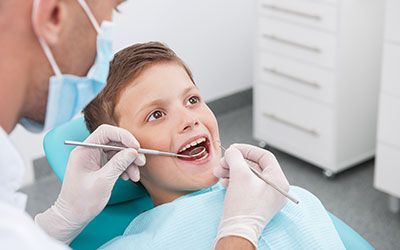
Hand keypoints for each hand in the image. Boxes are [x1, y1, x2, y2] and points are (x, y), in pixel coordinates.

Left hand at [35, 125, 144, 243]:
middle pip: (114, 141)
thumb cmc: (81, 202)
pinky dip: (125, 167)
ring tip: (135, 175)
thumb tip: (132, 151)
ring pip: (117, 152)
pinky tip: (128, 177)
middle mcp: (89, 151)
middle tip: (141, 162)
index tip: (136, 147)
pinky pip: (116, 161)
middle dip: (129, 151)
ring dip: (129, 162)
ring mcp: (94, 158)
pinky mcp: (99, 166)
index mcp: (84, 150)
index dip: (123, 136)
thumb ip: (118, 164)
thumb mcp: (102, 182)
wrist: (72, 216)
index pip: (106, 132)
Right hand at [213, 143, 288, 247]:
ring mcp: (266, 197)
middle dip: (236, 162)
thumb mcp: (239, 175)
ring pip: (248, 175)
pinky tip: (224, 182)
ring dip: (232, 170)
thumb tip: (232, 152)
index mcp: (278, 181)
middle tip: (223, 162)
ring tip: (219, 172)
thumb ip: (235, 156)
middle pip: (255, 166)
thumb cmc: (243, 207)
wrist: (237, 232)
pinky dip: (234, 180)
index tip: (233, 149)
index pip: (264, 156)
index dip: (246, 150)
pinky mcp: (256, 203)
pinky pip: (246, 185)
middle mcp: (275, 189)